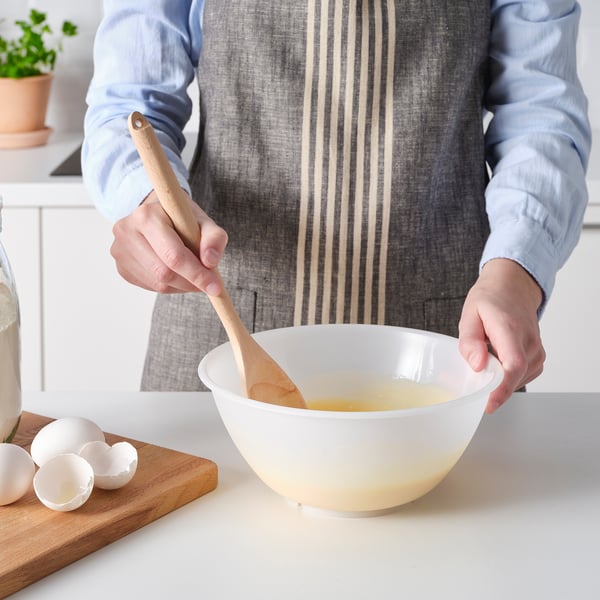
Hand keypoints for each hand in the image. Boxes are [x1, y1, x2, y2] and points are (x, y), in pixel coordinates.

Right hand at [110, 191, 227, 294]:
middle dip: (191, 283)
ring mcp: (120, 250)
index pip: (174, 255)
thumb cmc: (182, 217)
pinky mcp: (121, 266)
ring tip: (193, 274)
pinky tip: (176, 273)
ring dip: (182, 286)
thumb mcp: (203, 221)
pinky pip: (150, 286)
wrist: (157, 212)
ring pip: (158, 284)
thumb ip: (214, 238)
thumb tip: (210, 262)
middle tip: (208, 283)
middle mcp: (127, 231)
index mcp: (147, 216)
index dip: (197, 275)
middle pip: (164, 273)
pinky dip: (170, 286)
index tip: (216, 288)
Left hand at [458, 258, 545, 412]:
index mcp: (509, 328)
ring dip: (499, 380)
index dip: (502, 388)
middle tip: (472, 384)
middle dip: (493, 387)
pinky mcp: (538, 356)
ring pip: (519, 378)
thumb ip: (470, 341)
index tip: (488, 403)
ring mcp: (537, 349)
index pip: (513, 364)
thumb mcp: (469, 315)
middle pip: (515, 376)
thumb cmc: (489, 300)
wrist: (512, 287)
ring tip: (484, 364)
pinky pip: (523, 375)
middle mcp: (528, 340)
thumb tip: (477, 365)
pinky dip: (508, 377)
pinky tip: (496, 365)